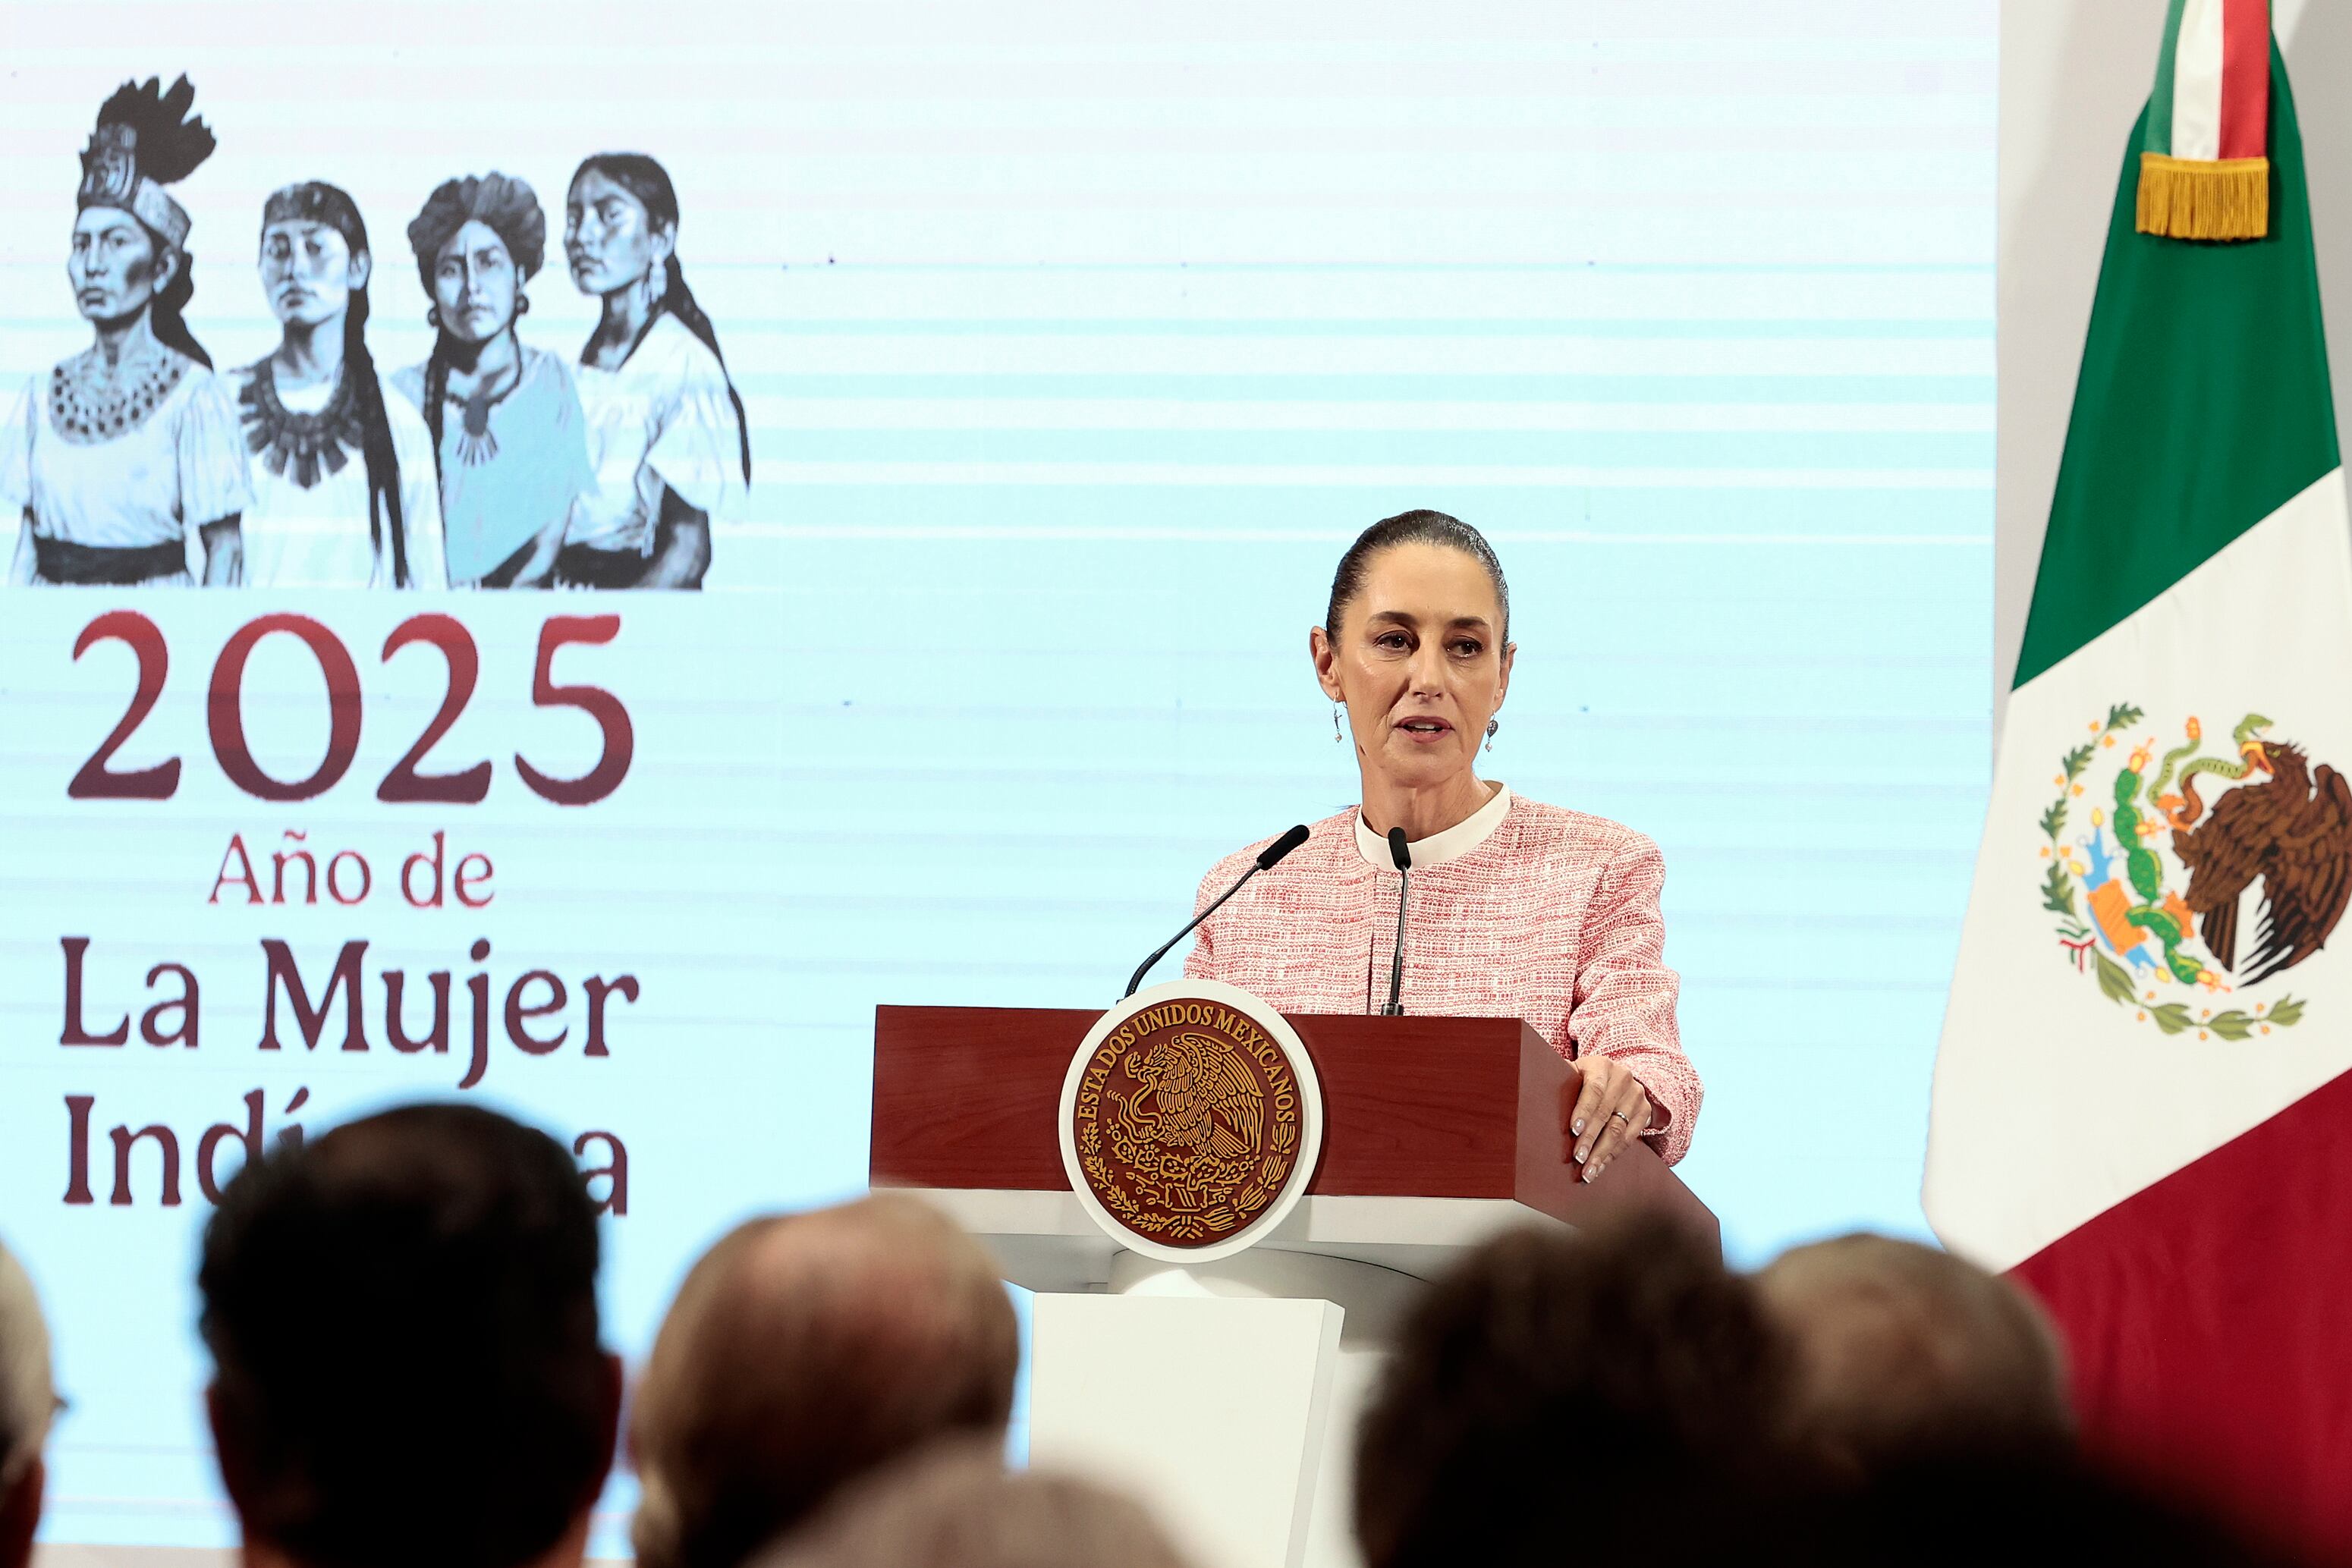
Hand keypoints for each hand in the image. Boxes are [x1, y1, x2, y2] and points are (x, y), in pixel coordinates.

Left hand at [1564, 1057, 1651, 1184]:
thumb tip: (1531, 1090)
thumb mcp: (1573, 1072)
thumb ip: (1559, 1079)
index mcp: (1602, 1065)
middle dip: (1590, 1139)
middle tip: (1578, 1158)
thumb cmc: (1583, 1078)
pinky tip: (1599, 1166)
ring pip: (1619, 1130)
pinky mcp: (1645, 1112)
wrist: (1616, 1077)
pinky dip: (1612, 1155)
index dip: (1584, 1110)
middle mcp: (1623, 1078)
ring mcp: (1636, 1095)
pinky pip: (1629, 1139)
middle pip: (1606, 1113)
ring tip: (1588, 1171)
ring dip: (1601, 1153)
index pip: (1594, 1089)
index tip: (1573, 1130)